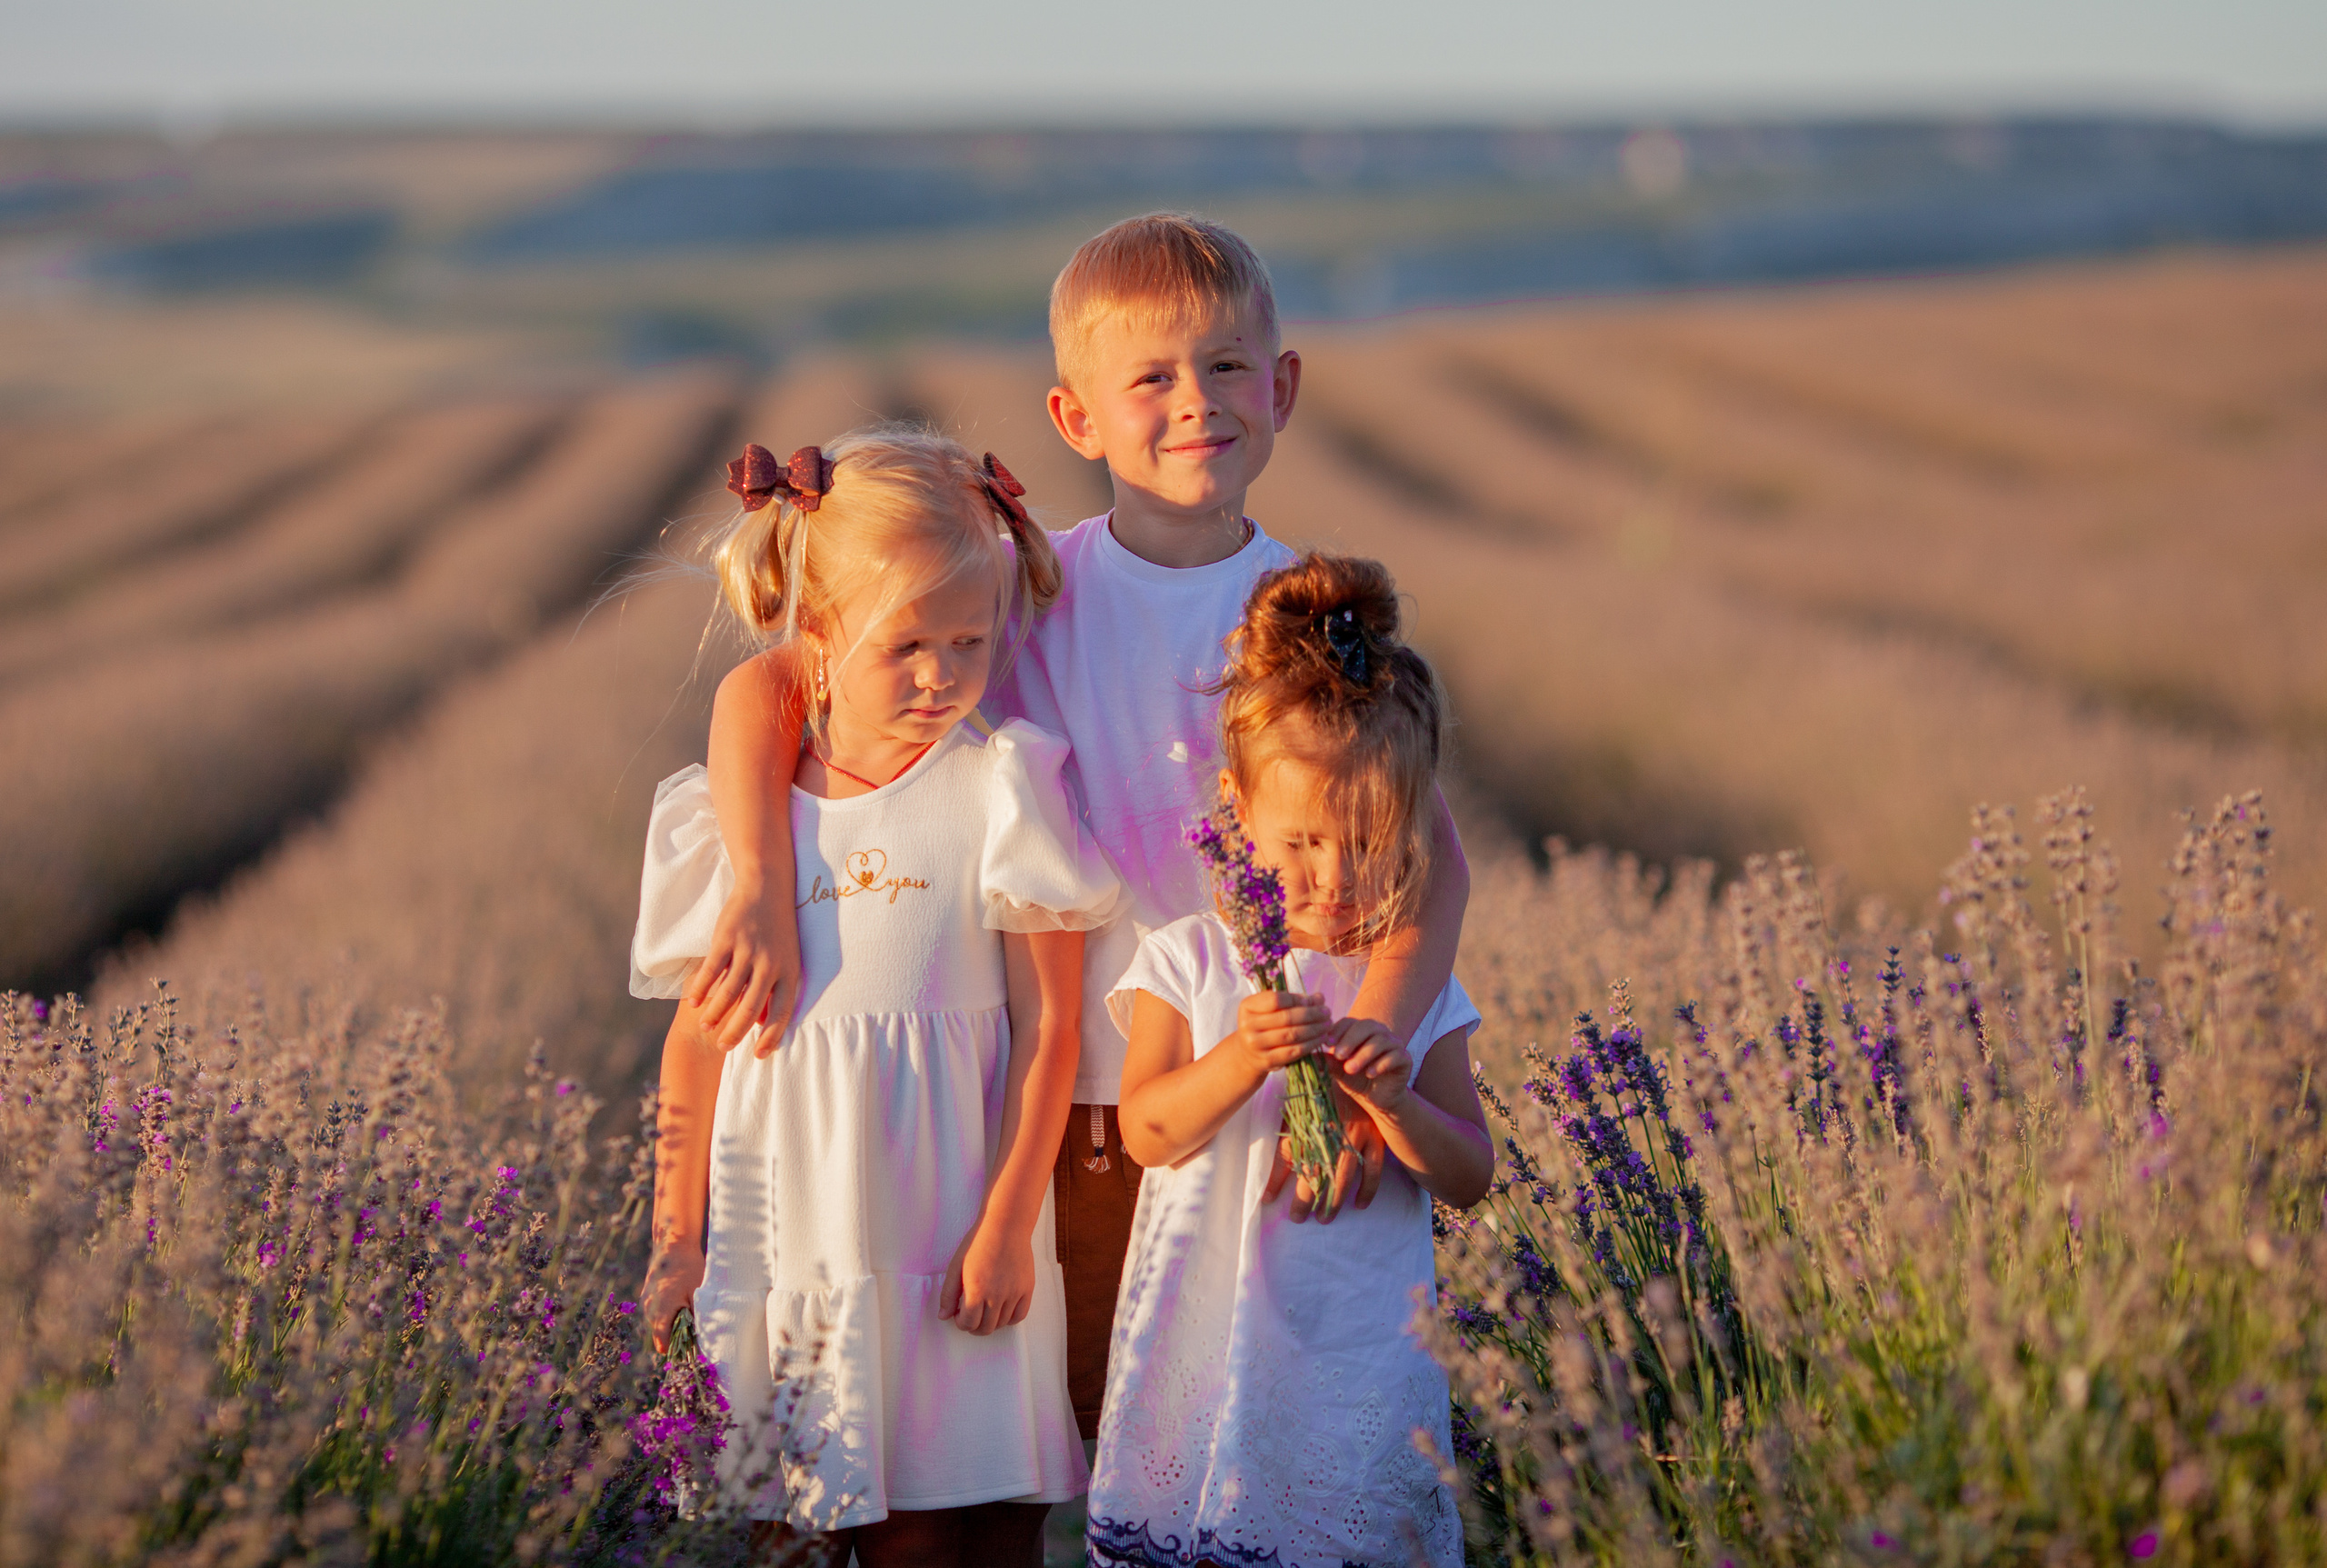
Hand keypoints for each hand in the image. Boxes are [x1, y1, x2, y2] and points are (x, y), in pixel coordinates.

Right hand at [642, 1241, 705, 1355]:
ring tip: (689, 1313)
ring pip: (658, 1322)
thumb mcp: (698, 1294)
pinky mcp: (648, 1293)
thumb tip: (702, 1338)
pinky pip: (656, 1310)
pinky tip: (681, 1301)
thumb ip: (697, 1318)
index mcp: (660, 1313)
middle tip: (695, 1330)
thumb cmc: (689, 1268)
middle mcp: (649, 1310)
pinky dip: (667, 1311)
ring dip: (671, 1322)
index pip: (663, 1344)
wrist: (673, 1243)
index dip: (677, 1349)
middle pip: (661, 1334)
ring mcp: (646, 1301)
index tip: (691, 1348)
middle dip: (676, 1336)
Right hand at [686, 882, 801, 1055]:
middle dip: (736, 1032)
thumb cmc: (778, 929)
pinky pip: (711, 970)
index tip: (759, 1055)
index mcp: (790, 970)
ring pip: (728, 992)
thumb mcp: (787, 958)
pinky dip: (701, 989)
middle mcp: (770, 963)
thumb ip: (777, 987)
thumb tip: (764, 1023)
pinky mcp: (727, 938)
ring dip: (715, 1014)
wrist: (768, 886)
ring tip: (706, 1026)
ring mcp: (748, 950)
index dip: (771, 1036)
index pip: (783, 1012)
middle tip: (723, 1046)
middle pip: (752, 1008)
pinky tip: (694, 1002)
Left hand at [938, 1217, 1034, 1336]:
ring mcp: (1014, 1293)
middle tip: (971, 1316)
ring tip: (985, 1311)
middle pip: (985, 1328)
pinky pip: (1020, 1316)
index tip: (959, 1314)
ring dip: (990, 1323)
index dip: (961, 1323)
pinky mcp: (1027, 1288)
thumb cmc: (978, 1243)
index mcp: (976, 1290)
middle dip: (974, 1327)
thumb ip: (948, 1294)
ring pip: (1002, 1323)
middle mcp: (997, 1295)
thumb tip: (943, 1317)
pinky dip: (1010, 1319)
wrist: (1006, 1226)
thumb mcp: (956, 1266)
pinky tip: (1001, 1310)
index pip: (968, 1323)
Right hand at [1224, 989, 1330, 1084]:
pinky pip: (1293, 1052)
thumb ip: (1295, 1001)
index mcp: (1247, 1007)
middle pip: (1286, 1017)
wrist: (1249, 1052)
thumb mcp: (1273, 1008)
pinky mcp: (1266, 1061)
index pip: (1276, 1000)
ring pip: (1291, 1035)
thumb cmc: (1265, 1024)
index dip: (1297, 999)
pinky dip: (1310, 1044)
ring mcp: (1255, 1045)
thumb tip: (1320, 998)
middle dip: (1312, 1014)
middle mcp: (1247, 1025)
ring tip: (1327, 1024)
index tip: (1312, 1001)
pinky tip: (1320, 1038)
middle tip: (1327, 1012)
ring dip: (1314, 1029)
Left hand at [1261, 1090, 1387, 1222]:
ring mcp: (1357, 1135)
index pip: (1289, 1155)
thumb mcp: (1301, 1101)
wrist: (1358, 1064)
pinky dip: (1368, 1189)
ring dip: (1333, 1200)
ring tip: (1324, 1219)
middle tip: (1297, 1218)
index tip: (1267, 1199)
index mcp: (1310, 1120)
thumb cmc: (1324, 1085)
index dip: (1276, 1178)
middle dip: (1304, 1198)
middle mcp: (1332, 1130)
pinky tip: (1359, 1205)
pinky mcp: (1377, 1137)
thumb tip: (1264, 1143)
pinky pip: (1374, 1169)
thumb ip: (1287, 1125)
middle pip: (1316, 1172)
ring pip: (1343, 1175)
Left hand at [1327, 1017, 1413, 1117]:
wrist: (1377, 1100)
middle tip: (1339, 1055)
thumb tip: (1310, 1054)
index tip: (1327, 1044)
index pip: (1350, 1022)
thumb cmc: (1356, 1080)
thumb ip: (1328, 1061)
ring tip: (1350, 1069)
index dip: (1338, 1030)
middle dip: (1351, 1040)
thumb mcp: (1339, 1071)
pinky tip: (1369, 1074)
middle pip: (1367, 1026)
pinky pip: (1396, 1055)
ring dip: (1363, 1055)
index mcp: (1362, 1031)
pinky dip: (1381, 1064)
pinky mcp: (1405, 1059)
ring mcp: (1395, 1044)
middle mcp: (1380, 1033)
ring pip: (1381, 1041)